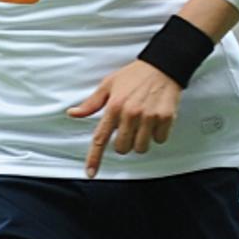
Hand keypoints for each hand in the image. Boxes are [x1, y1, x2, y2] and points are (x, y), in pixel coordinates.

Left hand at [67, 60, 180, 177]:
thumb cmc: (134, 75)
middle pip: (122, 148)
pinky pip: (159, 140)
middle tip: (128, 128)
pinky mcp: (165, 118)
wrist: (163, 65)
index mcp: (114, 106)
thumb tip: (73, 113)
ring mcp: (149, 117)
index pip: (100, 138)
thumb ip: (91, 103)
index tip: (90, 173)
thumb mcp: (108, 85)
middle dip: (124, 143)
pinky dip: (157, 134)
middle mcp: (130, 113)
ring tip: (142, 124)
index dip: (94, 158)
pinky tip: (155, 120)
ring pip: (141, 148)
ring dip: (141, 141)